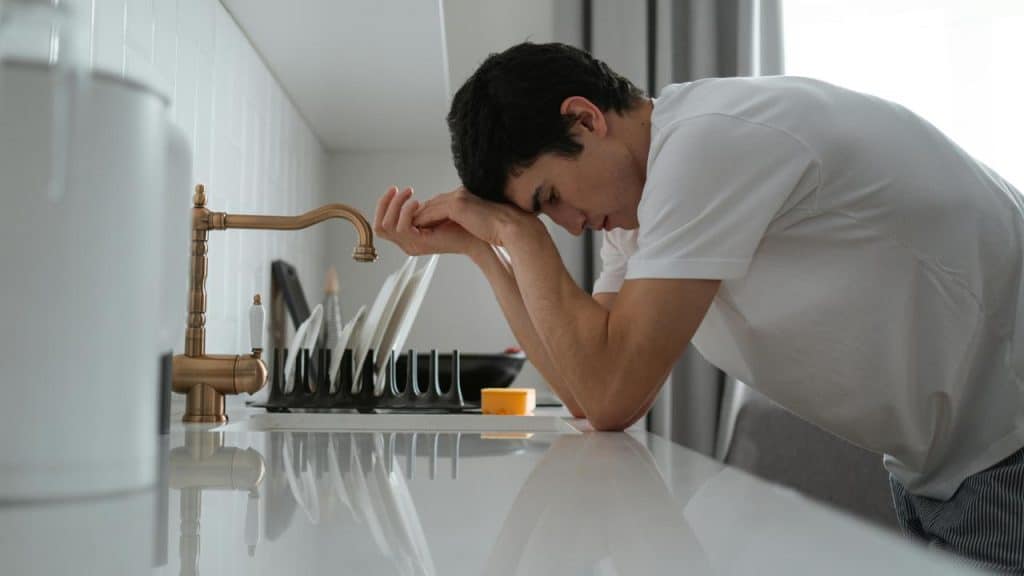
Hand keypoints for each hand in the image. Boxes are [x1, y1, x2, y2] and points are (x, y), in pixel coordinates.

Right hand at [373, 186, 486, 256]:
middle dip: (386, 204)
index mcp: (409, 238)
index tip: (396, 189)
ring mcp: (412, 245)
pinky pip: (402, 227)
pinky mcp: (419, 243)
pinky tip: (416, 202)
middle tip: (399, 190)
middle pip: (379, 226)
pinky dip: (406, 212)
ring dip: (396, 205)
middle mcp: (407, 244)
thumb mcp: (433, 212)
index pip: (382, 223)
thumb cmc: (461, 223)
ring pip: (386, 226)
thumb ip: (419, 209)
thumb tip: (405, 199)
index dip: (385, 204)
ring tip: (410, 193)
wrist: (478, 234)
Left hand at [413, 186, 537, 246]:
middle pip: (431, 203)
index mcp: (466, 196)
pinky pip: (432, 213)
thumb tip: (456, 226)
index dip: (428, 215)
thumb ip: (464, 220)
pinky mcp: (457, 205)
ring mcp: (458, 197)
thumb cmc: (500, 229)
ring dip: (417, 219)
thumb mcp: (477, 223)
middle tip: (408, 227)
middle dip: (418, 215)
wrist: (512, 228)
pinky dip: (423, 221)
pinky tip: (417, 230)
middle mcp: (460, 193)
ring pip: (429, 207)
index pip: (440, 204)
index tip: (419, 225)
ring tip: (409, 231)